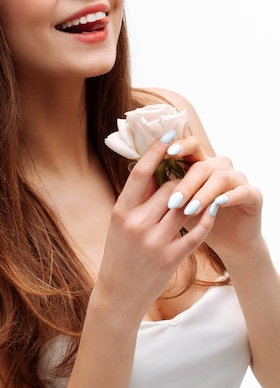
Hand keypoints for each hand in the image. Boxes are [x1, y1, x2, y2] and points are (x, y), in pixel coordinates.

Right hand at [96, 133, 215, 324]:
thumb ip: (136, 199)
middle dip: (182, 179)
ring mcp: (154, 242)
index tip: (170, 133)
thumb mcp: (119, 223)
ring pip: (185, 206)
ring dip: (196, 196)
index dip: (157, 150)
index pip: (141, 173)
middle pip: (169, 187)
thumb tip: (155, 169)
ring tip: (203, 189)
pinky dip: (206, 219)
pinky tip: (212, 209)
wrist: (118, 294)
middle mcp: (136, 224)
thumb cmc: (118, 253)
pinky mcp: (170, 259)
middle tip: (190, 173)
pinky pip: (196, 233)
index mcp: (121, 211)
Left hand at [163, 135, 262, 261]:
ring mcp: (237, 178)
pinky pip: (242, 191)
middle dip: (185, 183)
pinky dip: (229, 197)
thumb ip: (163, 187)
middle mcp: (219, 166)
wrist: (228, 241)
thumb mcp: (177, 204)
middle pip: (201, 165)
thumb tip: (134, 172)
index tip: (166, 151)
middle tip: (172, 201)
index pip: (190, 146)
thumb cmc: (196, 220)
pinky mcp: (253, 194)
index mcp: (200, 163)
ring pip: (220, 177)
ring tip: (189, 210)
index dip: (179, 146)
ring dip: (203, 193)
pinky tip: (217, 205)